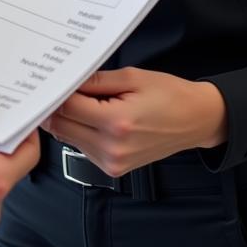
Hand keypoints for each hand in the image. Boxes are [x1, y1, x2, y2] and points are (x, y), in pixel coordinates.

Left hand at [41, 67, 226, 175]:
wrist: (195, 120)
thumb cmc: (168, 94)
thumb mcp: (132, 77)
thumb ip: (95, 80)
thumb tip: (66, 79)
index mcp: (116, 123)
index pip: (67, 108)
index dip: (55, 92)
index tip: (50, 78)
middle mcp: (112, 148)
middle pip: (62, 126)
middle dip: (56, 105)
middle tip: (58, 85)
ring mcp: (112, 163)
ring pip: (69, 138)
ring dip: (67, 118)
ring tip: (81, 98)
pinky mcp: (113, 169)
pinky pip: (82, 147)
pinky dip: (80, 129)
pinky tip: (92, 114)